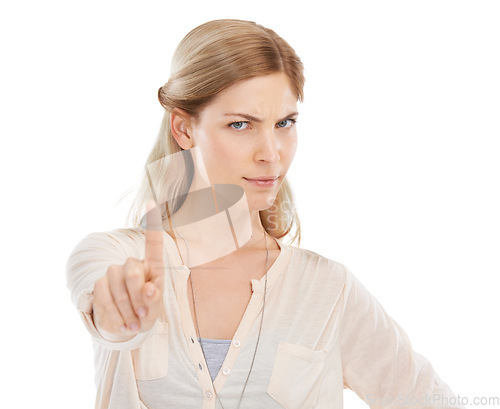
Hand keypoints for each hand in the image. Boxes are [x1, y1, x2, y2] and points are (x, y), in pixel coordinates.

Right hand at [92, 202, 164, 337]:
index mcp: (153, 267)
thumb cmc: (146, 310)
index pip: (153, 244)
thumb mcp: (156, 308)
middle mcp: (133, 264)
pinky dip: (114, 316)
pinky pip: (103, 297)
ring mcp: (114, 272)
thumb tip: (150, 289)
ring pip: (116, 285)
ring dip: (126, 310)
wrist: (127, 324)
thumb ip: (155, 299)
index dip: (152, 225)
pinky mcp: (99, 284)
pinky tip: (122, 325)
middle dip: (138, 297)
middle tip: (144, 316)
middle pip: (132, 271)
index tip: (152, 202)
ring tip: (134, 325)